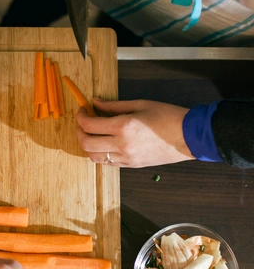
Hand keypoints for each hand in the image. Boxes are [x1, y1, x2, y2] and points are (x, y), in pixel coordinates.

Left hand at [76, 98, 193, 167]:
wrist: (190, 137)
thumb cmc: (168, 117)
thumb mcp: (140, 104)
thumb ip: (114, 106)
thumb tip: (95, 103)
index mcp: (123, 127)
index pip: (89, 125)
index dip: (81, 117)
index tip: (83, 110)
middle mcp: (122, 145)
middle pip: (86, 144)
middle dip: (79, 132)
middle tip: (83, 123)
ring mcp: (126, 158)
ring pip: (94, 157)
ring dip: (88, 146)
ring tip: (92, 134)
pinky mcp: (131, 165)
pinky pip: (107, 163)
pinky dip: (100, 154)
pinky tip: (104, 144)